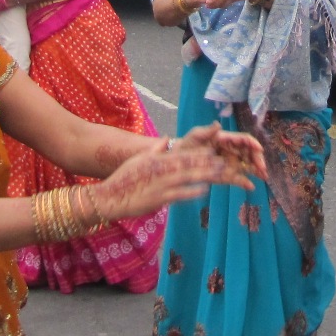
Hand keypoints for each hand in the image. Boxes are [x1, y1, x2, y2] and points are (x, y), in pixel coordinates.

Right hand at [93, 136, 258, 221]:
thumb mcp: (139, 159)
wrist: (111, 197)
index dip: (199, 152)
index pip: (182, 154)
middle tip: (224, 161)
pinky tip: (204, 190)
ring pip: (187, 177)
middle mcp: (161, 169)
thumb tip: (167, 138)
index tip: (214, 150)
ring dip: (205, 174)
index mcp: (157, 160)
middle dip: (207, 162)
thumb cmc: (123, 178)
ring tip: (220, 173)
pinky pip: (179, 194)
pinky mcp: (159, 198)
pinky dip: (192, 191)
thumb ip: (155, 149)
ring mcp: (161, 183)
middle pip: (189, 164)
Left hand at [175, 122, 268, 178]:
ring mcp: (229, 164)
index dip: (253, 143)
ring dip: (257, 171)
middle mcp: (230, 151)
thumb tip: (218, 125)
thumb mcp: (195, 136)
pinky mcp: (225, 176)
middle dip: (258, 159)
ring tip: (264, 177)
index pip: (243, 140)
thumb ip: (207, 131)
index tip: (260, 149)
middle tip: (262, 168)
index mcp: (225, 139)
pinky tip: (251, 186)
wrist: (178, 161)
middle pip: (249, 153)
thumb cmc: (188, 144)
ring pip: (247, 166)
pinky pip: (237, 179)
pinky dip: (245, 182)